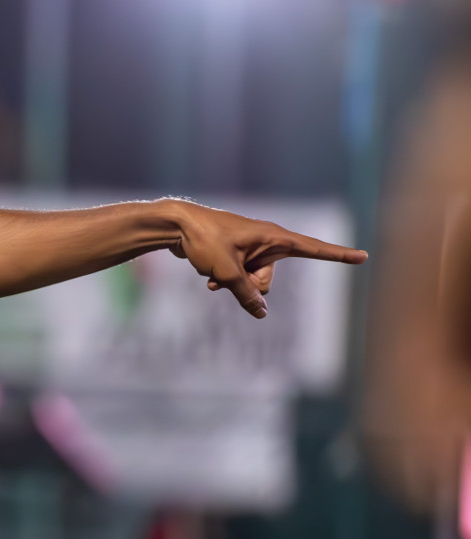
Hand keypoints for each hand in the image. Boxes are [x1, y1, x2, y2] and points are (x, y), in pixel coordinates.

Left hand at [167, 200, 367, 317]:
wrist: (175, 225)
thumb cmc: (204, 240)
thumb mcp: (227, 273)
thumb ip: (246, 295)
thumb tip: (261, 313)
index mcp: (273, 237)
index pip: (313, 248)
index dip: (338, 255)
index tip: (364, 256)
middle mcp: (266, 241)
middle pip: (269, 279)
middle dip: (249, 285)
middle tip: (227, 273)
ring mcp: (250, 249)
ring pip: (250, 282)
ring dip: (231, 283)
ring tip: (211, 271)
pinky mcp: (235, 255)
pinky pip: (236, 278)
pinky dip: (222, 280)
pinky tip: (205, 278)